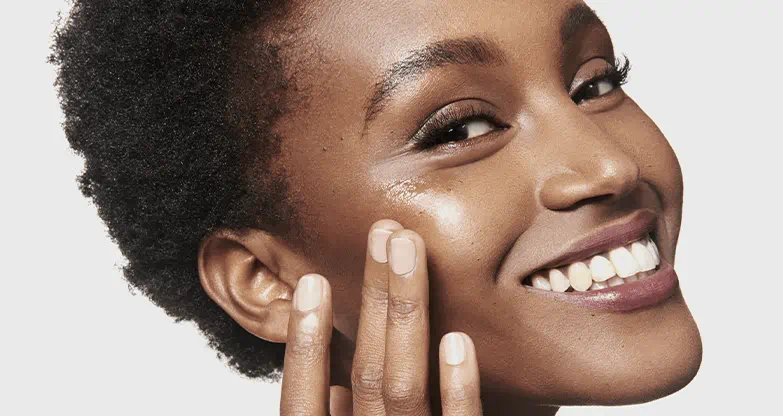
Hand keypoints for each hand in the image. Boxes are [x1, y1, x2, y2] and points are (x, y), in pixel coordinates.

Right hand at [279, 220, 482, 415]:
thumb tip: (336, 392)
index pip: (304, 402)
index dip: (304, 345)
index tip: (312, 282)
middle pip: (365, 375)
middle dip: (373, 298)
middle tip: (384, 234)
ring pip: (403, 387)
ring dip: (405, 312)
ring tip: (410, 251)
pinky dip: (457, 386)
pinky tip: (458, 339)